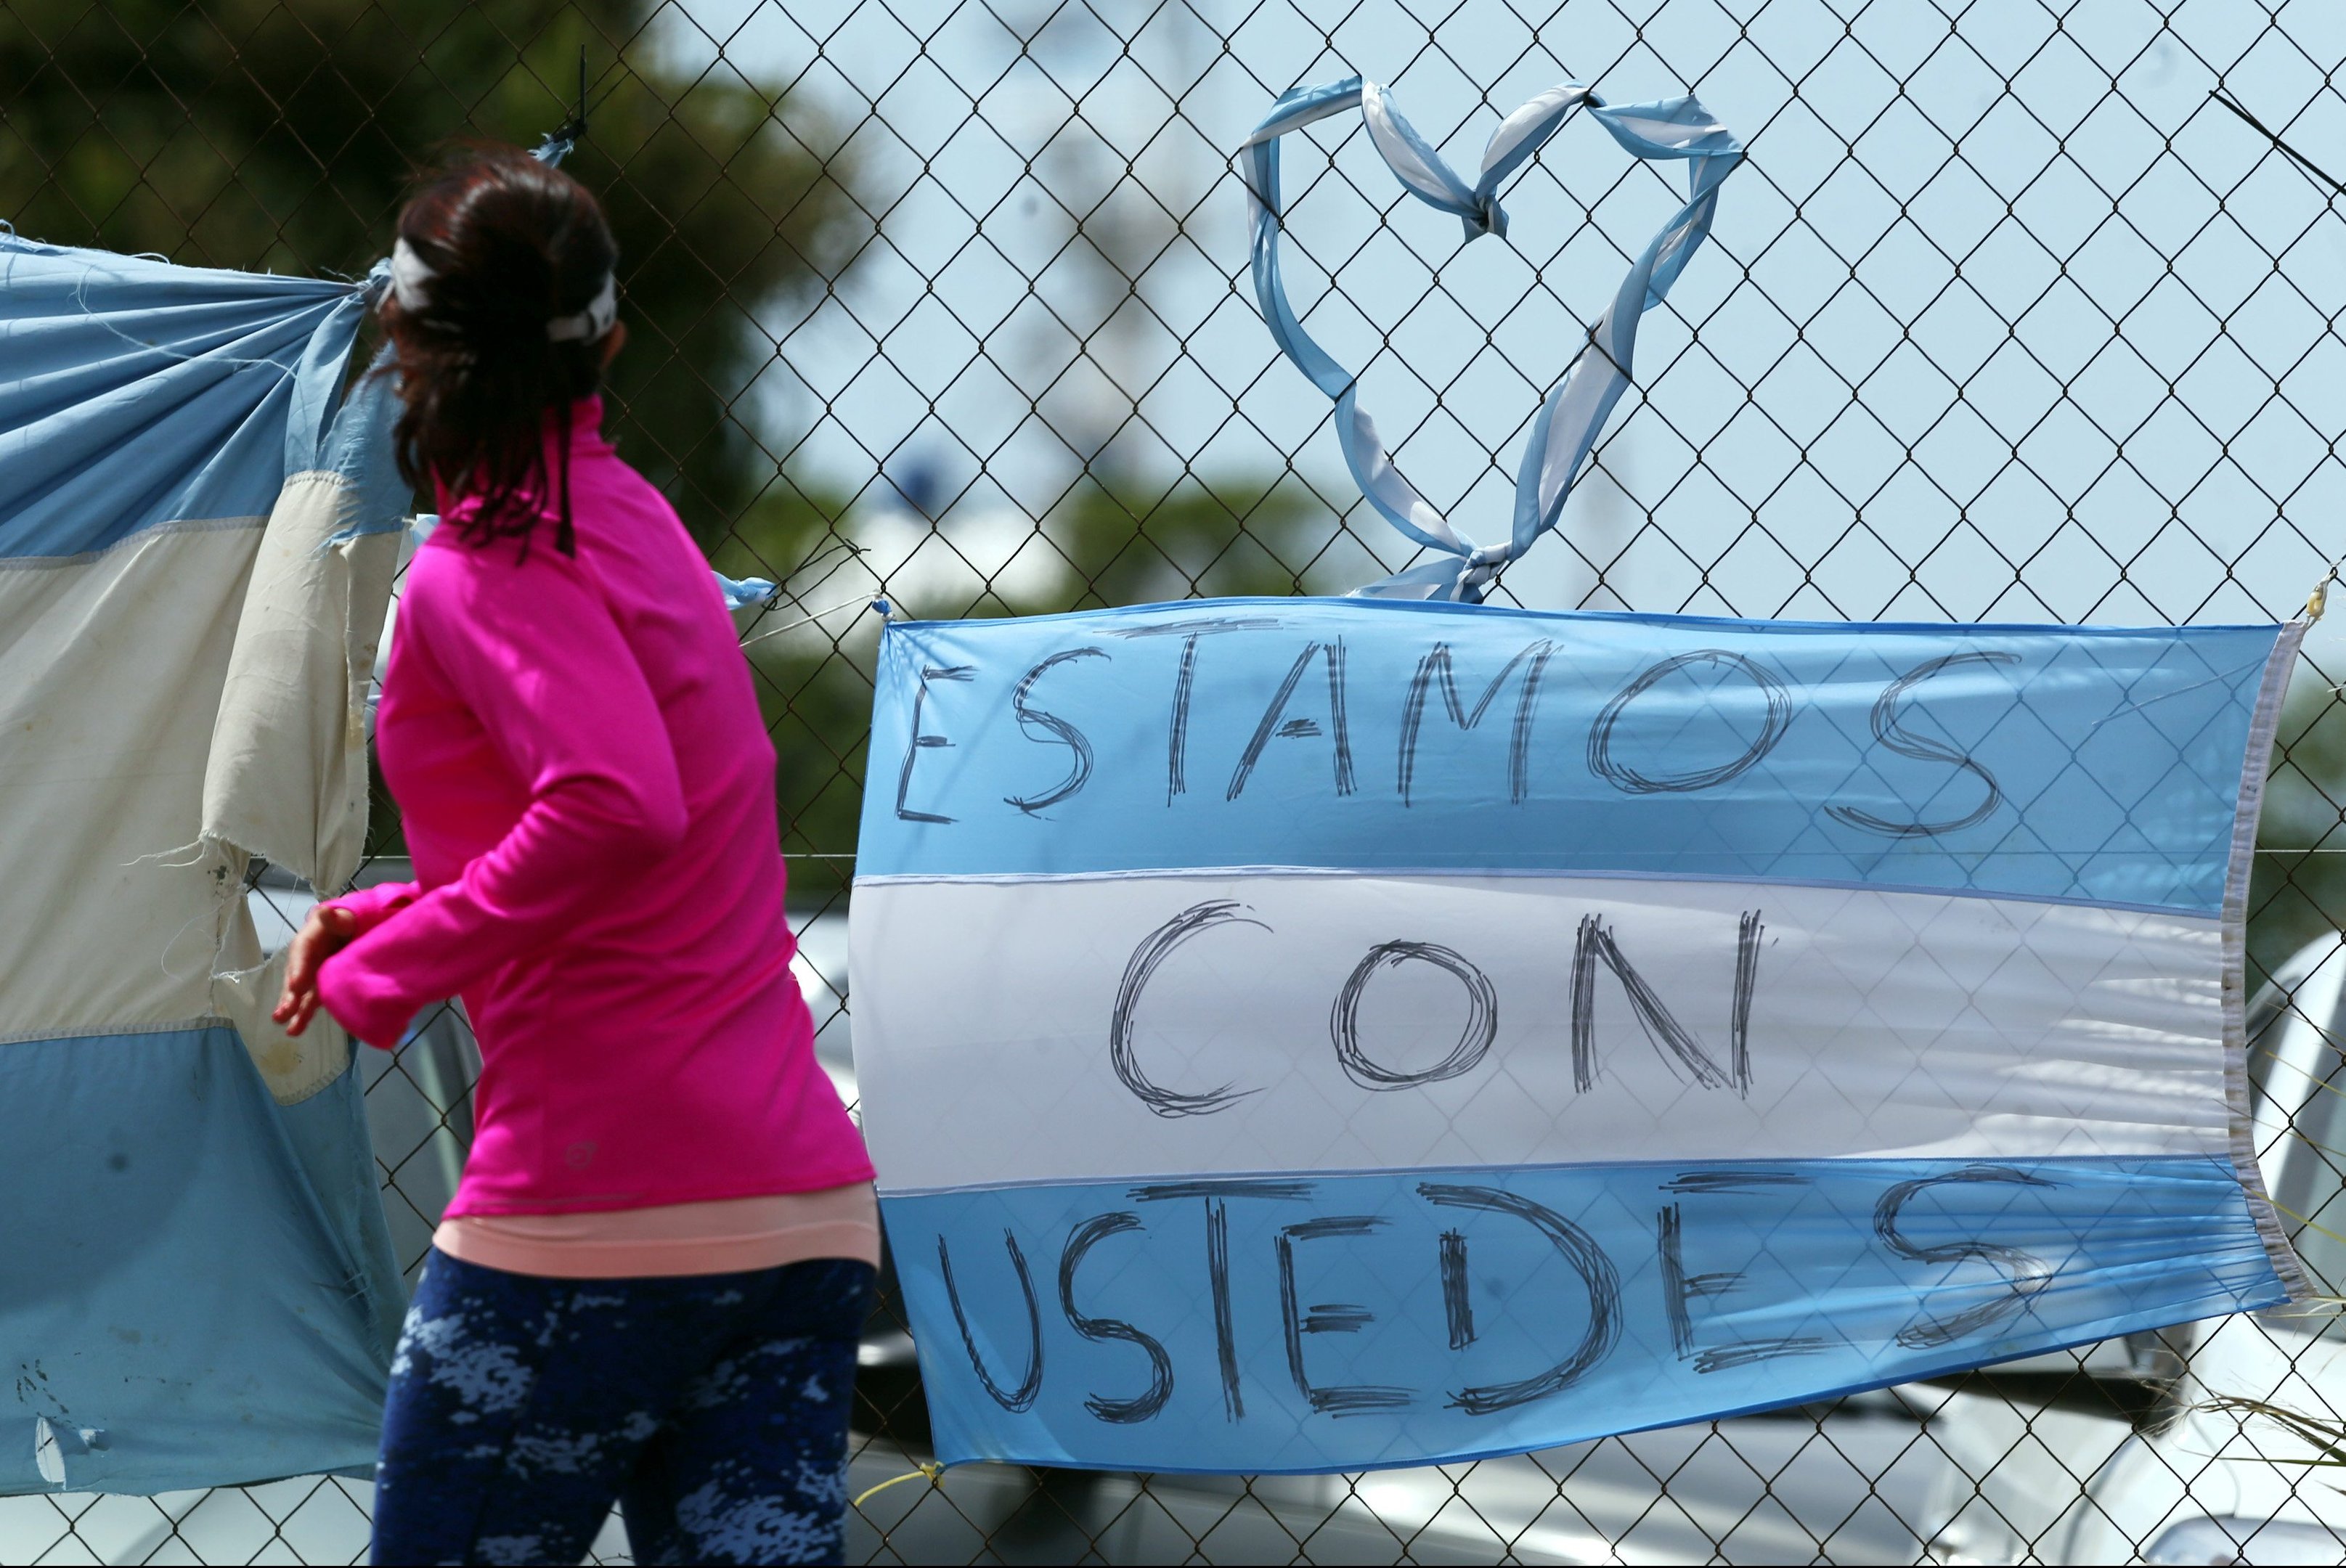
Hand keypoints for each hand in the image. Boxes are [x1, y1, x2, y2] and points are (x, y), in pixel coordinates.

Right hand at [272, 904, 358, 1037]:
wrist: (355, 928)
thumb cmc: (347, 920)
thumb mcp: (344, 916)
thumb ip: (336, 918)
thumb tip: (325, 911)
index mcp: (309, 939)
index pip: (302, 952)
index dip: (299, 968)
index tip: (296, 985)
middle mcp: (306, 959)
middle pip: (296, 976)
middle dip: (290, 996)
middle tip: (283, 1013)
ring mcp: (312, 973)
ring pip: (302, 993)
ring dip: (296, 1011)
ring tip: (289, 1029)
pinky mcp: (320, 985)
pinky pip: (312, 1000)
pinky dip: (305, 1013)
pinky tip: (297, 1028)